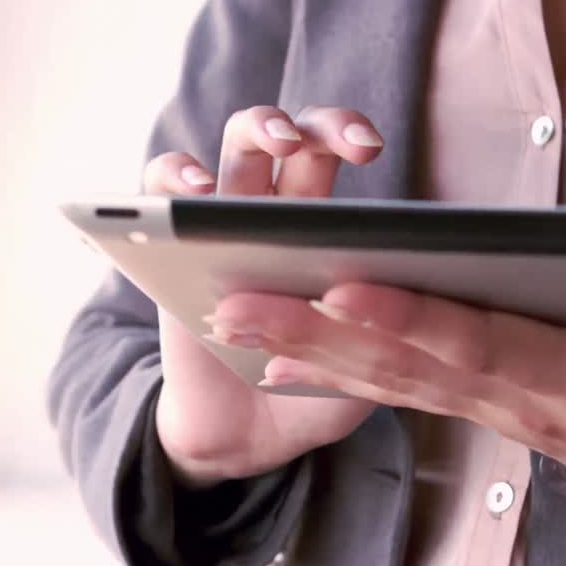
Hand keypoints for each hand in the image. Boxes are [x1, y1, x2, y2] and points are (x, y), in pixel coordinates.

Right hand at [149, 106, 385, 482]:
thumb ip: (385, 329)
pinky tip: (193, 199)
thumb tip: (409, 290)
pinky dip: (169, 182)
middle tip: (343, 146)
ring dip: (253, 132)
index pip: (332, 155)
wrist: (250, 438)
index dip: (346, 135)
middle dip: (316, 126)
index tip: (370, 147)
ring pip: (230, 148)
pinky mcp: (168, 250)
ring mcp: (218, 226)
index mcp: (320, 227)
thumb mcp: (367, 364)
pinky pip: (156, 192)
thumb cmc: (317, 392)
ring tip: (276, 147)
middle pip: (289, 136)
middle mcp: (270, 213)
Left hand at [208, 187, 565, 565]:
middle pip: (420, 362)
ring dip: (314, 349)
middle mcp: (535, 404)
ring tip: (234, 322)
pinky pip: (409, 392)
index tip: (351, 288)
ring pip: (400, 378)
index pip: (500, 348)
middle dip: (326, 330)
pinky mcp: (499, 409)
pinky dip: (343, 376)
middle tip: (240, 302)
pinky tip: (281, 363)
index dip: (424, 320)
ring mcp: (509, 412)